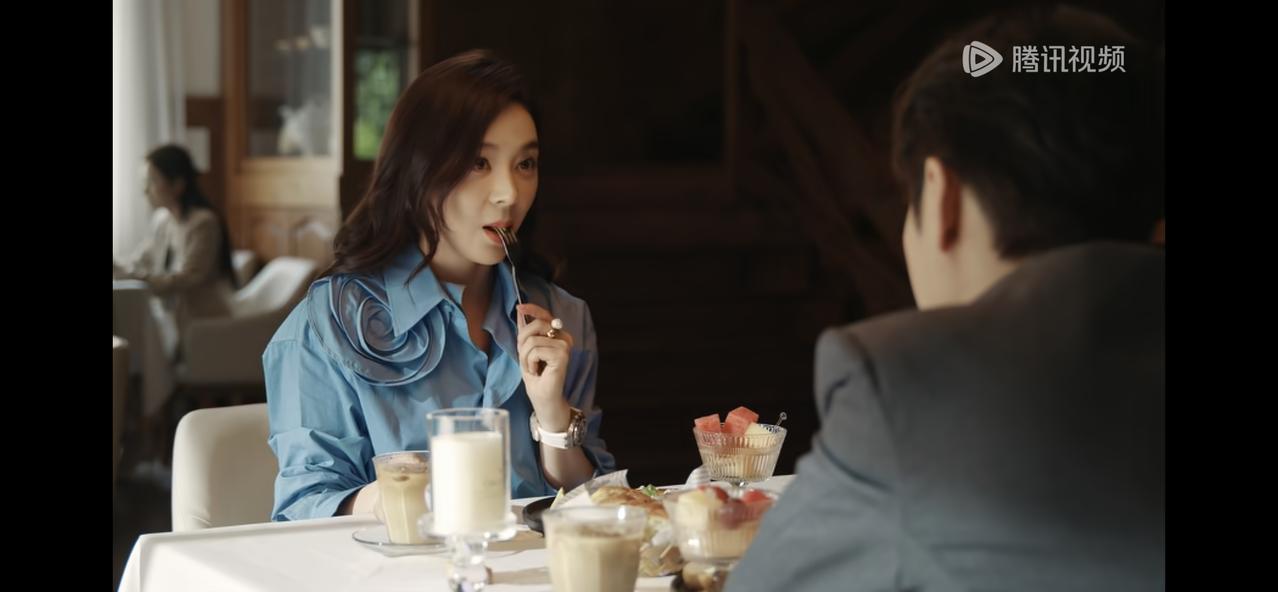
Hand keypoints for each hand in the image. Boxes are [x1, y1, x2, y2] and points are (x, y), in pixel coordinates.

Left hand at [516, 303, 573, 429]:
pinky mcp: (562, 355)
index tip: (519, 307)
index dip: (532, 309)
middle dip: (523, 343)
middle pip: (536, 325)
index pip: (545, 316)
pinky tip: (537, 371)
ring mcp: (565, 346)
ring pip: (533, 340)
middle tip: (528, 360)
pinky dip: (530, 362)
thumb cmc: (537, 377)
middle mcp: (564, 338)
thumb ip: (526, 332)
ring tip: (533, 368)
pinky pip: (536, 350)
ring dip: (526, 357)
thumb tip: (521, 312)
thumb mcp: (526, 351)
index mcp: (558, 336)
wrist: (543, 399)